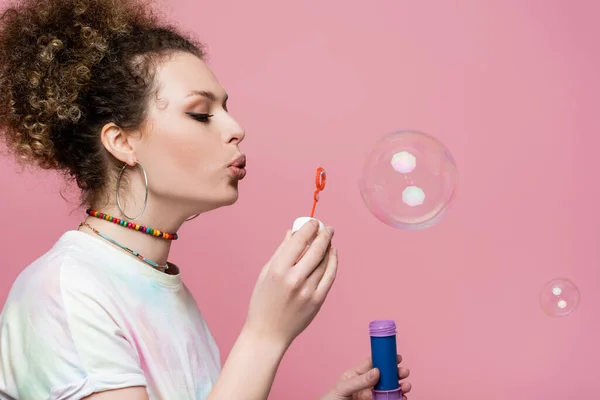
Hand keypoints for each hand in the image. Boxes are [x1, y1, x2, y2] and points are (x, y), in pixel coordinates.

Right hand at [244, 220, 337, 347]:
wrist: (268, 333)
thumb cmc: (262, 302)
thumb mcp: (265, 273)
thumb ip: (281, 252)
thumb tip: (293, 232)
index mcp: (278, 269)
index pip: (299, 241)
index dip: (309, 228)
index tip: (314, 222)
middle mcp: (295, 279)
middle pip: (316, 249)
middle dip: (324, 235)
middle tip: (328, 228)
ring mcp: (308, 291)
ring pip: (325, 262)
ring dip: (329, 247)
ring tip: (329, 240)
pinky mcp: (317, 301)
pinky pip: (330, 276)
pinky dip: (333, 263)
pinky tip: (332, 254)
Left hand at [321, 355, 411, 399]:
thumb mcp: (343, 388)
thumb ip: (360, 380)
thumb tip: (377, 371)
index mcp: (357, 375)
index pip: (373, 363)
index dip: (385, 358)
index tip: (396, 357)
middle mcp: (366, 384)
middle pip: (385, 375)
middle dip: (396, 373)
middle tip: (404, 372)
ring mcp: (371, 395)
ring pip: (389, 388)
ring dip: (400, 386)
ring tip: (406, 386)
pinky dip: (398, 398)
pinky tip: (403, 397)